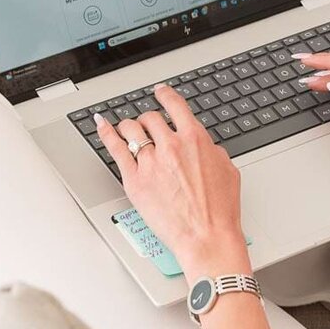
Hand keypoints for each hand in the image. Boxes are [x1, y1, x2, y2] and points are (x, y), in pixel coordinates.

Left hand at [94, 83, 250, 277]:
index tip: (160, 92)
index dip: (165, 95)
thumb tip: (204, 146)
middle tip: (148, 125)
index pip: (175, 105)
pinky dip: (106, 133)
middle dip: (149, 119)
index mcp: (195, 139)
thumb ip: (212, 151)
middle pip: (150, 118)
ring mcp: (150, 162)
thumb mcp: (228, 171)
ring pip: (130, 129)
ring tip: (128, 129)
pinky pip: (114, 148)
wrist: (206, 236)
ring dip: (129, 126)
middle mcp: (170, 146)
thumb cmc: (220, 210)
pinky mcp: (134, 180)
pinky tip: (102, 126)